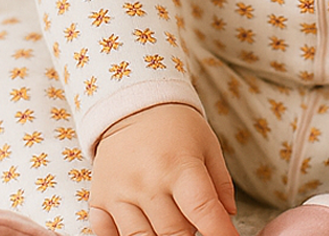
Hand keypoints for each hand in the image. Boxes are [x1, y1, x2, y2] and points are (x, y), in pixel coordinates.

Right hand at [90, 103, 238, 235]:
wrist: (132, 106)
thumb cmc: (176, 126)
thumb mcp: (207, 144)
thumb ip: (220, 182)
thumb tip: (228, 215)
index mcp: (179, 165)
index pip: (202, 210)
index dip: (219, 231)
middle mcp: (147, 182)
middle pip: (175, 233)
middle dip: (190, 234)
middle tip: (193, 219)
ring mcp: (120, 193)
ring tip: (169, 220)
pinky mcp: (100, 200)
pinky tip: (142, 223)